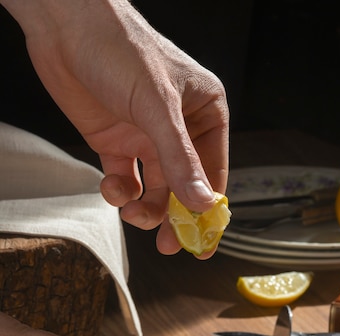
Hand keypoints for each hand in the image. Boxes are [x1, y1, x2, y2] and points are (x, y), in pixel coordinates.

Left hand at [4, 0, 228, 255]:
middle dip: (175, 218)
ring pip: (155, 191)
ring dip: (145, 208)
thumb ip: (179, 159)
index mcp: (205, 114)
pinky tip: (112, 186)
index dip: (209, 211)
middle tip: (169, 245)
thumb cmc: (122, 50)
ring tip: (133, 212)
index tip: (205, 244)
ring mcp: (147, 139)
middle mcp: (179, 130)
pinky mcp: (117, 144)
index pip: (214, 172)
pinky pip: (126, 182)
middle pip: (184, 189)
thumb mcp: (158, 107)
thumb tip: (201, 204)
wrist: (65, 27)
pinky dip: (120, 192)